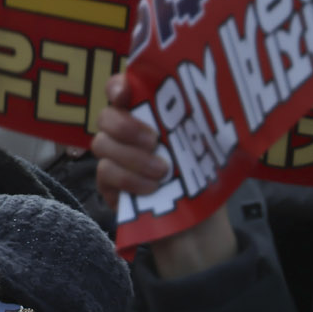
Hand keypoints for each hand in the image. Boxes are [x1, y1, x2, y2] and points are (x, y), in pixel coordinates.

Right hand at [92, 75, 234, 276]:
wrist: (199, 224)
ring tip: (162, 171)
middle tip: (154, 140)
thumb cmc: (203, 178)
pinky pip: (105, 173)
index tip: (125, 93)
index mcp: (146, 114)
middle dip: (127, 126)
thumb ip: (199, 123)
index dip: (117, 86)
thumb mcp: (209, 147)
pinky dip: (128, 179)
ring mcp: (113, 158)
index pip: (120, 89)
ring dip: (133, 157)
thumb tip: (211, 103)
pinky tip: (151, 188)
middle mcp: (123, 132)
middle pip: (106, 116)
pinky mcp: (108, 185)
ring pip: (102, 144)